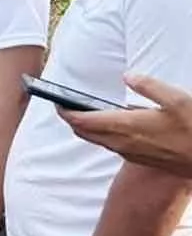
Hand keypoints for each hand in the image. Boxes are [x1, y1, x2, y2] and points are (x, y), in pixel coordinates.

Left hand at [59, 74, 191, 176]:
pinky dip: (101, 135)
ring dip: (86, 128)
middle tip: (65, 105)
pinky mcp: (137, 159)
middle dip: (71, 119)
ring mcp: (129, 153)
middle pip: (84, 133)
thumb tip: (128, 76)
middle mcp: (122, 142)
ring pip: (96, 141)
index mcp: (126, 126)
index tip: (56, 101)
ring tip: (82, 111)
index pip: (83, 121)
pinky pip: (110, 146)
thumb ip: (149, 86)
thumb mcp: (178, 99)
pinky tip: (109, 124)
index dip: (66, 112)